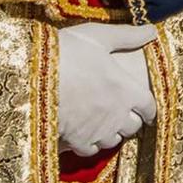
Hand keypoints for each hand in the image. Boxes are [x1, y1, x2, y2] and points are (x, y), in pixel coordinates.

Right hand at [57, 22, 158, 157]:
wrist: (30, 74)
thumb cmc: (66, 52)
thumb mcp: (98, 37)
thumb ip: (128, 36)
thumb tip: (152, 31)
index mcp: (127, 89)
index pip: (149, 106)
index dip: (148, 108)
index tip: (145, 110)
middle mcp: (118, 113)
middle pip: (133, 126)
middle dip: (129, 120)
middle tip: (120, 113)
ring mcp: (99, 130)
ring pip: (114, 139)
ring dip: (111, 132)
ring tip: (103, 123)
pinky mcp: (78, 140)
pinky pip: (92, 150)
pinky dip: (91, 144)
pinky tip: (84, 133)